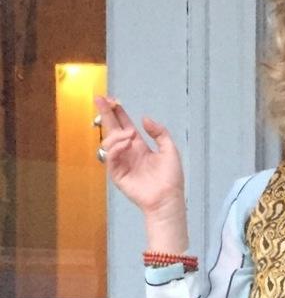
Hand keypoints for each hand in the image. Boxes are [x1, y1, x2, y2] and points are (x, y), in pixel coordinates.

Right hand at [93, 94, 184, 218]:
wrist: (167, 199)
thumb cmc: (171, 178)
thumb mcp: (170, 150)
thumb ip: (159, 133)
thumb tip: (145, 119)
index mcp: (140, 146)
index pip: (125, 125)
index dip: (118, 113)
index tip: (113, 100)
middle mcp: (128, 152)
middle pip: (113, 129)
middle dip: (106, 114)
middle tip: (100, 99)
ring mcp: (121, 163)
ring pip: (109, 142)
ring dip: (117, 134)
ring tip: (129, 134)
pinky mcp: (117, 174)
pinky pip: (111, 157)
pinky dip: (116, 148)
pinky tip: (126, 143)